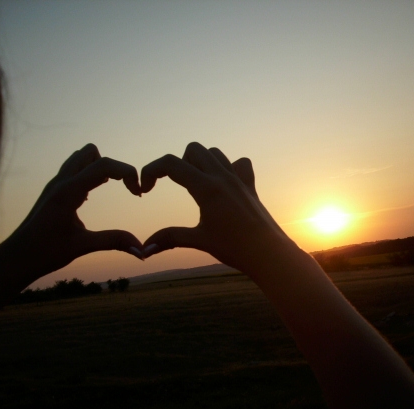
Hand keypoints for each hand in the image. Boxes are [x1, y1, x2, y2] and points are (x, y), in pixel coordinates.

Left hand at [15, 143, 144, 274]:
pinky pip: (73, 171)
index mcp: (68, 191)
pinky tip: (92, 196)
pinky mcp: (53, 191)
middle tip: (124, 188)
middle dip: (113, 166)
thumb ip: (113, 242)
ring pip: (80, 158)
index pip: (103, 165)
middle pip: (91, 153)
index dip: (127, 173)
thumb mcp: (82, 246)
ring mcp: (54, 185)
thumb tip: (142, 250)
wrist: (15, 258)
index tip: (138, 193)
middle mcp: (60, 182)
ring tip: (111, 189)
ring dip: (99, 168)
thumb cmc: (44, 253)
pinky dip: (88, 176)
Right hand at [140, 142, 292, 274]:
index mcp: (207, 188)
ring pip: (214, 153)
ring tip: (196, 186)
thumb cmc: (235, 248)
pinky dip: (227, 168)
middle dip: (177, 163)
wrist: (269, 253)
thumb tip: (144, 249)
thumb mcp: (199, 241)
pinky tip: (223, 186)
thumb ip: (170, 238)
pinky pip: (239, 163)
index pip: (171, 164)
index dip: (150, 172)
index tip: (145, 190)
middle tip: (175, 187)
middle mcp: (223, 176)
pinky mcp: (250, 186)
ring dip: (200, 162)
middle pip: (193, 149)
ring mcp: (239, 179)